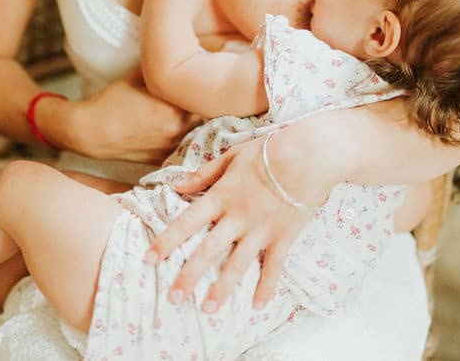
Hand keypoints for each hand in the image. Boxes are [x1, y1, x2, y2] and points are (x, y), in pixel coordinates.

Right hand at [70, 70, 200, 163]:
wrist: (90, 132)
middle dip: (197, 106)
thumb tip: (177, 55)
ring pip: (194, 133)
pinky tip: (169, 128)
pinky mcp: (161, 159)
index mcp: (174, 108)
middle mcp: (177, 130)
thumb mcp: (136, 76)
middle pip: (202, 116)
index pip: (202, 96)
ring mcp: (170, 147)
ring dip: (192, 123)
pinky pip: (181, 147)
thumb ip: (160, 67)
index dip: (200, 88)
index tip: (195, 82)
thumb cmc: (111, 102)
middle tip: (191, 96)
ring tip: (180, 112)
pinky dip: (179, 138)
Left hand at [144, 135, 327, 312]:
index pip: (187, 222)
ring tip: (208, 310)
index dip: (166, 241)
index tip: (149, 259)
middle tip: (174, 298)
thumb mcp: (232, 156)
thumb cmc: (270, 150)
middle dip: (189, 276)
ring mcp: (261, 230)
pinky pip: (274, 267)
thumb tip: (178, 185)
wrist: (310, 154)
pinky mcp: (284, 237)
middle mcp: (238, 217)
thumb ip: (204, 173)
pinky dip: (267, 287)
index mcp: (222, 196)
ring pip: (238, 265)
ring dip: (222, 289)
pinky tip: (257, 307)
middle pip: (208, 251)